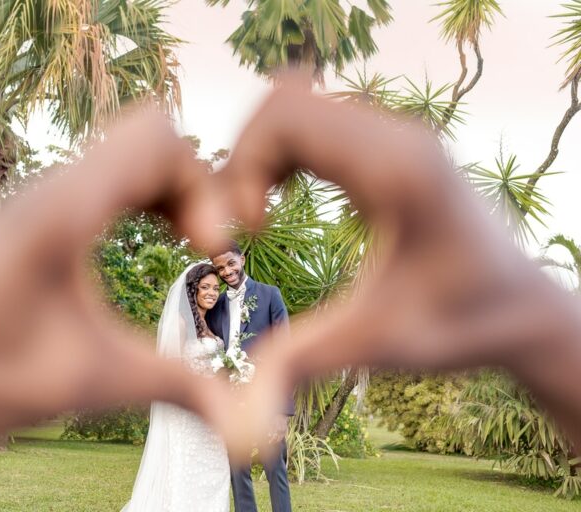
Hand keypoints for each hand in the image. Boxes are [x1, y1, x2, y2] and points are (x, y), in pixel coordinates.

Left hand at [0, 109, 235, 511]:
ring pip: (128, 149)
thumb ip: (181, 388)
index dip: (203, 186)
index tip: (211, 250)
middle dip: (194, 184)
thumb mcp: (94, 382)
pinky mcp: (36, 208)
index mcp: (62, 213)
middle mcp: (49, 187)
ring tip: (188, 242)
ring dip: (169, 188)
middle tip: (205, 246)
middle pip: (151, 135)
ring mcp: (40, 192)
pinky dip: (142, 193)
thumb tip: (255, 426)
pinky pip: (105, 172)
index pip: (158, 139)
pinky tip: (151, 237)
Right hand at [220, 76, 580, 460]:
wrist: (522, 307)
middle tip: (246, 223)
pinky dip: (280, 153)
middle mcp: (397, 136)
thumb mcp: (377, 344)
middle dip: (242, 158)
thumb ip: (300, 363)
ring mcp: (395, 135)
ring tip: (259, 215)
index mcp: (396, 171)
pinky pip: (314, 120)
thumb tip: (232, 419)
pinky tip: (280, 200)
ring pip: (295, 104)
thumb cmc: (462, 324)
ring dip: (259, 155)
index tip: (251, 230)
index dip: (243, 166)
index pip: (286, 115)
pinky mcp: (389, 146)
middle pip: (282, 99)